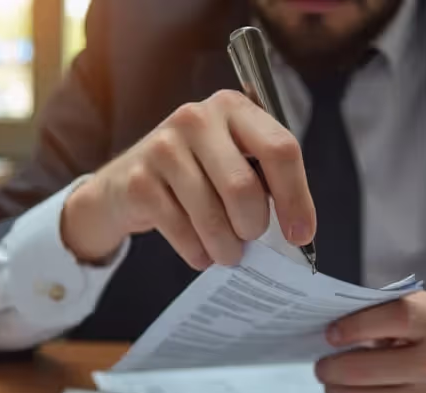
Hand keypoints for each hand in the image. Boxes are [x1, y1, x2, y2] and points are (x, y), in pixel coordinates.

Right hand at [59, 90, 315, 268]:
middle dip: (252, 227)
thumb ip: (265, 180)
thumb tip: (298, 230)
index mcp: (233, 107)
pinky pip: (182, 232)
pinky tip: (199, 252)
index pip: (280, 149)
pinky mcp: (140, 182)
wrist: (124, 186)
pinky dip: (198, 253)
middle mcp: (197, 118)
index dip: (296, 198)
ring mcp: (163, 147)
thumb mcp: (232, 161)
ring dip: (226, 248)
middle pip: (244, 188)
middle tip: (249, 240)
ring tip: (227, 253)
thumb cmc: (193, 176)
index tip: (301, 235)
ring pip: (212, 216)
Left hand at [314, 292, 425, 392]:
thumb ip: (378, 309)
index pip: (393, 319)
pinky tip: (349, 391)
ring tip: (330, 377)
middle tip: (321, 364)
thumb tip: (329, 327)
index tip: (331, 334)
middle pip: (365, 369)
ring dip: (334, 389)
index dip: (354, 326)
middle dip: (331, 367)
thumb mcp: (415, 305)